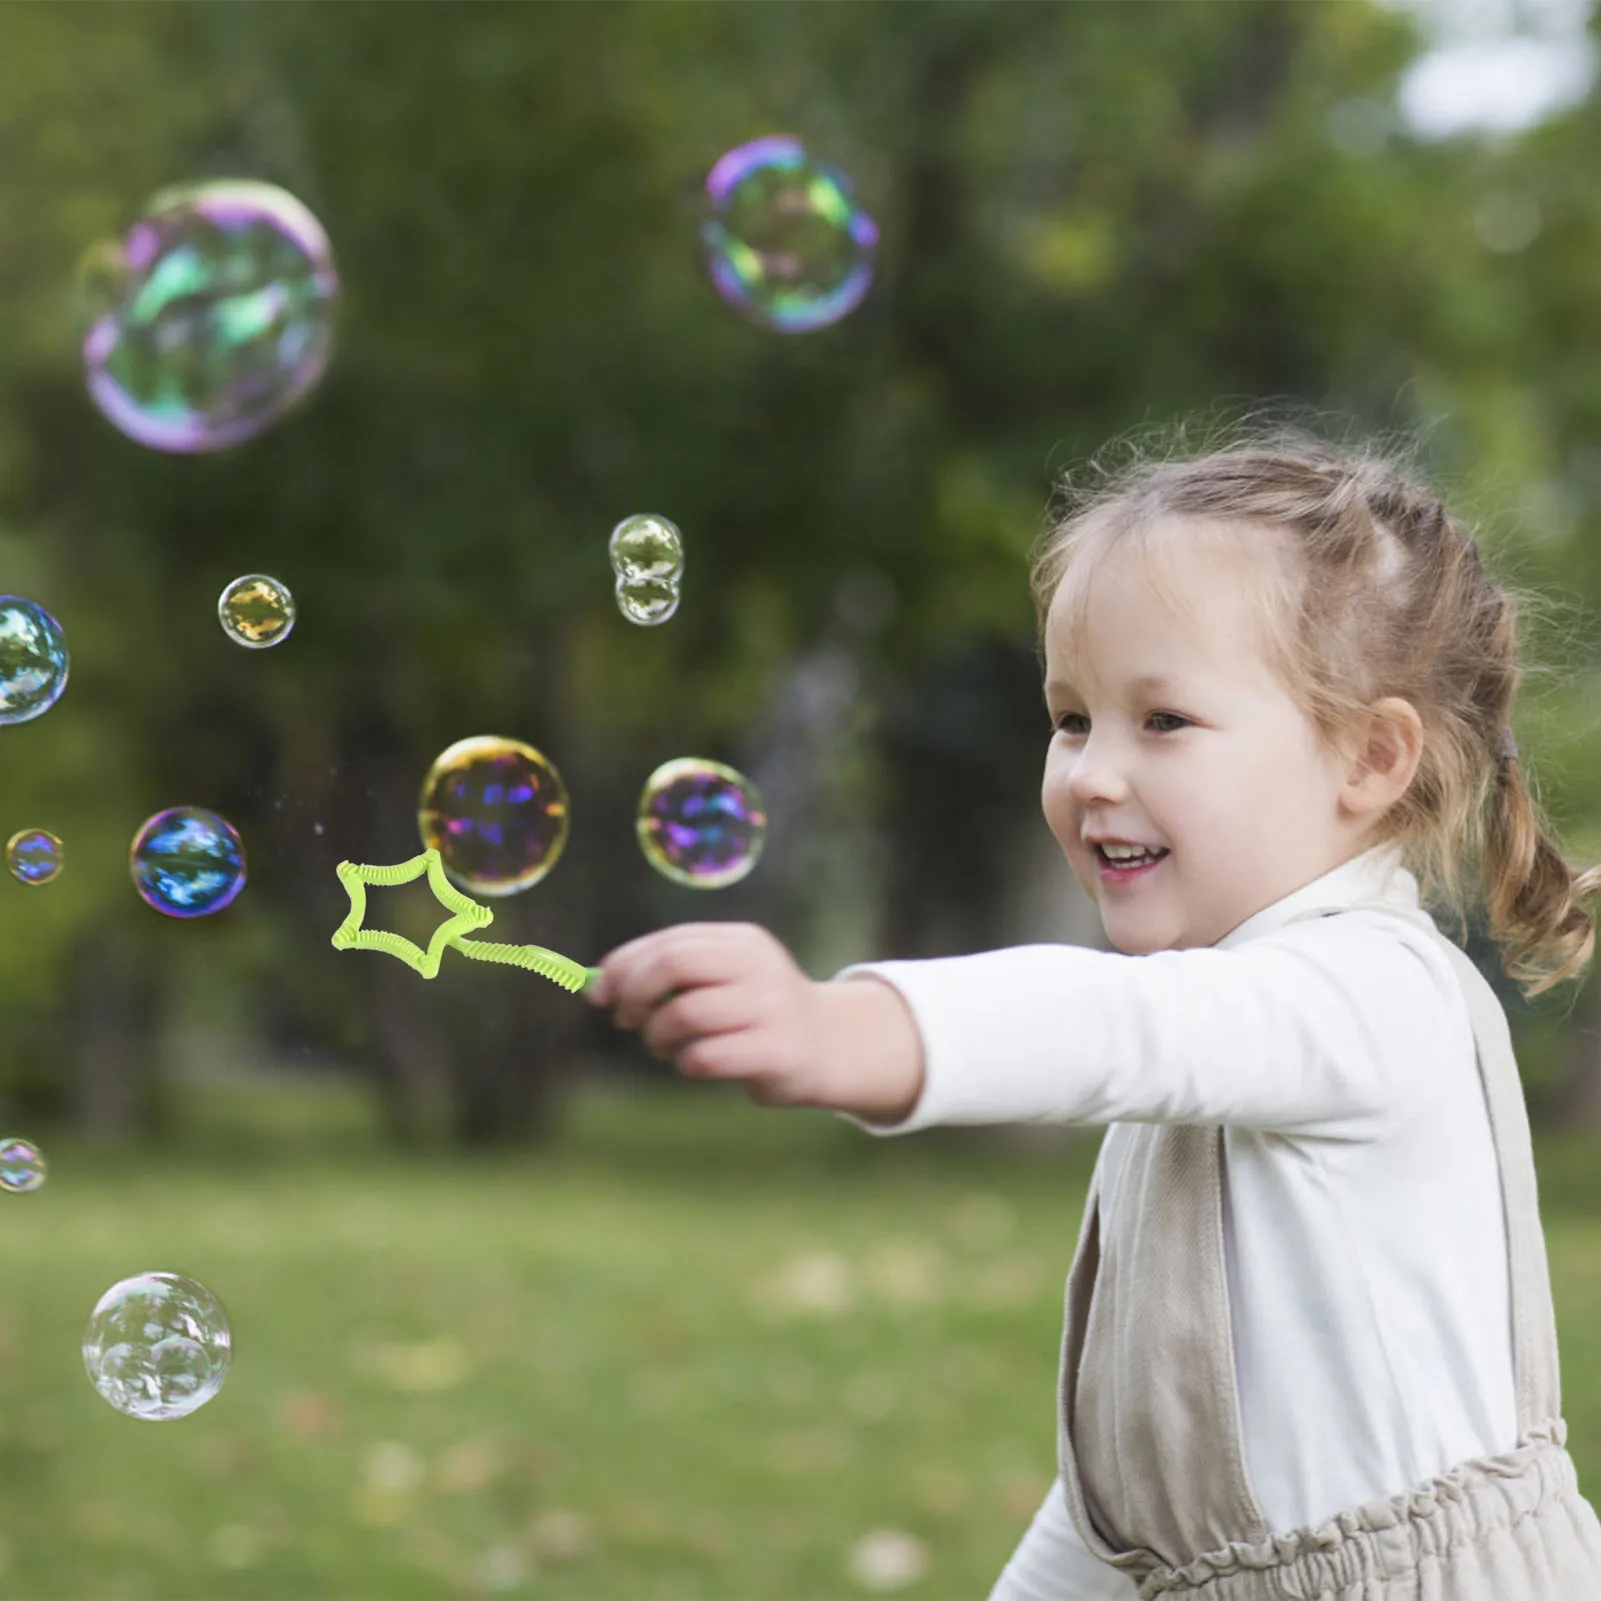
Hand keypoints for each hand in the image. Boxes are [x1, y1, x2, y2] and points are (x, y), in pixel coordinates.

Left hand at [586, 922, 924, 1119]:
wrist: (829, 1047)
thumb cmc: (758, 1012)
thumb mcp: (727, 978)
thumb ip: (676, 973)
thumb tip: (602, 983)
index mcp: (742, 941)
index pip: (670, 942)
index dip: (625, 966)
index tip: (599, 991)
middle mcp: (759, 967)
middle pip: (674, 965)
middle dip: (635, 993)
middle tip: (626, 1018)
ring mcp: (771, 1008)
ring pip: (684, 1013)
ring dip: (657, 1034)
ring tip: (661, 1045)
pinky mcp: (776, 1051)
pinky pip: (705, 1055)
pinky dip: (686, 1063)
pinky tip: (694, 1063)